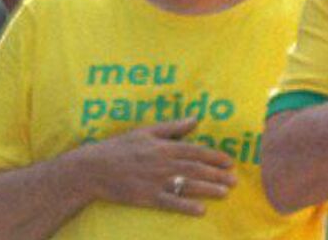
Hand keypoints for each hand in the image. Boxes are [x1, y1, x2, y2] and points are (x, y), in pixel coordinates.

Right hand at [71, 117, 236, 215]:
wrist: (93, 168)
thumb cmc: (118, 147)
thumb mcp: (144, 131)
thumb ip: (171, 126)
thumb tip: (195, 119)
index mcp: (162, 145)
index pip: (195, 150)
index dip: (214, 156)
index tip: (229, 162)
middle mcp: (162, 162)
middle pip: (196, 168)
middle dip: (217, 174)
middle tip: (235, 180)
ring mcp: (155, 180)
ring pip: (188, 184)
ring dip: (209, 189)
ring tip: (225, 193)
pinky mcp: (146, 197)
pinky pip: (171, 202)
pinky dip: (186, 206)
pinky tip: (201, 210)